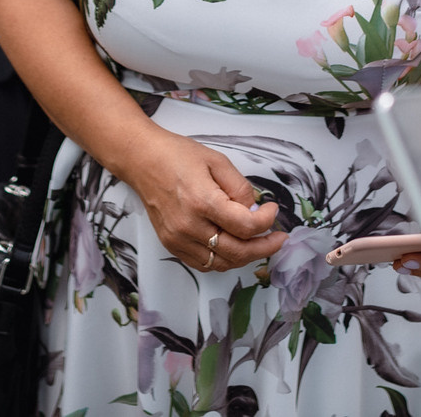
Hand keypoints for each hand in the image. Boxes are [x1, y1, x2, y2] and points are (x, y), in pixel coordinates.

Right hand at [124, 127, 286, 272]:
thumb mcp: (217, 161)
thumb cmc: (177, 155)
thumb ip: (240, 187)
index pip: (246, 226)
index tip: (272, 211)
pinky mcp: (171, 245)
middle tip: (278, 239)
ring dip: (245, 257)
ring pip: (222, 263)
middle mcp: (189, 226)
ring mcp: (178, 239)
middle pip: (237, 252)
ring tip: (258, 244)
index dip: (267, 221)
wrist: (141, 160)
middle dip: (264, 247)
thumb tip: (254, 210)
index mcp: (203, 201)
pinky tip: (233, 246)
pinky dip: (223, 260)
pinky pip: (204, 263)